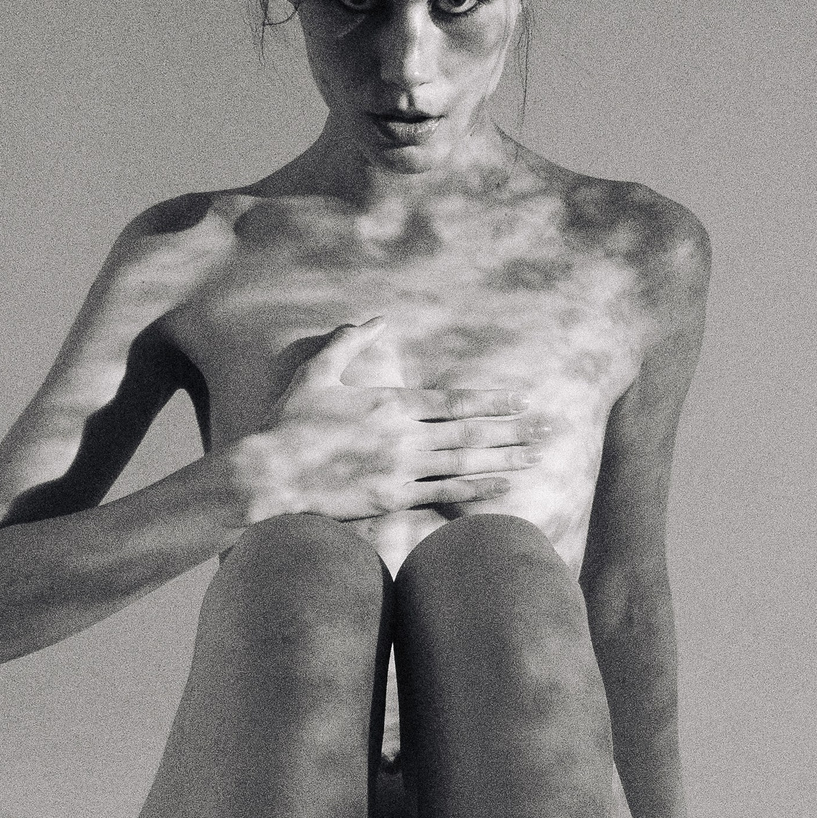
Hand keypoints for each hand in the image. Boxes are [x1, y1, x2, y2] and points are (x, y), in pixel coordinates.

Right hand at [233, 319, 556, 523]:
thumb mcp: (317, 373)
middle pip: (470, 431)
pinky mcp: (391, 499)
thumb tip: (376, 318)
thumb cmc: (287, 424)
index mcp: (389, 402)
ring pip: (464, 463)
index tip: (521, 400)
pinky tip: (503, 488)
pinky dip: (476, 491)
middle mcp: (403, 435)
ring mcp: (400, 469)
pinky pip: (443, 494)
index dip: (491, 401)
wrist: (267, 474)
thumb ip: (348, 341)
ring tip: (538, 457)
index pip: (453, 400)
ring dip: (505, 459)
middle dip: (513, 430)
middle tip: (549, 429)